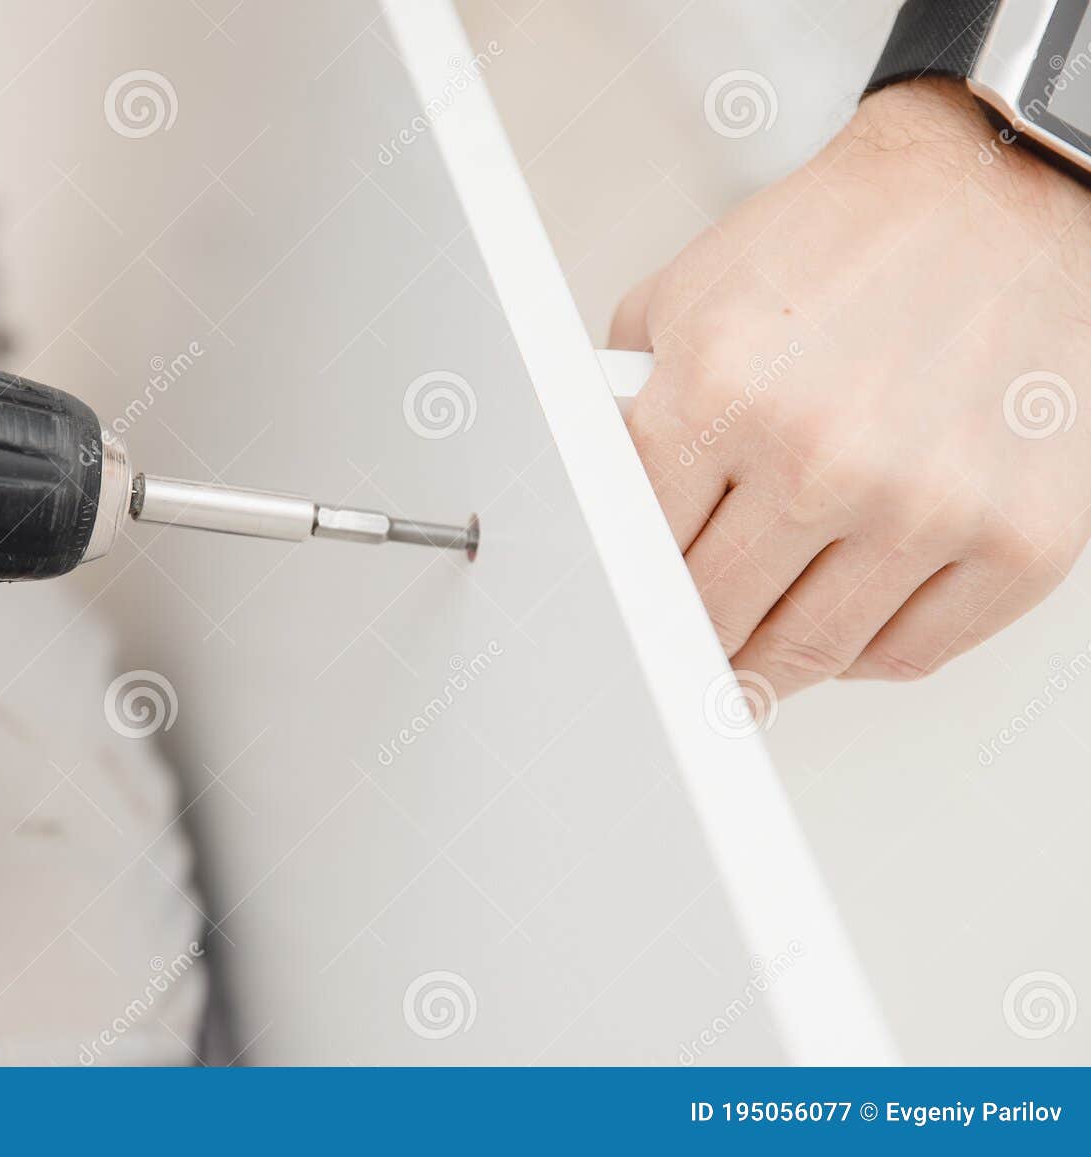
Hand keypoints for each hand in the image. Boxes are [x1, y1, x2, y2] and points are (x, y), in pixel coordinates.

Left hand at [612, 79, 1090, 702]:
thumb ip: (623, 402)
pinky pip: (908, 654)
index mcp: (723, 392)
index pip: (633, 547)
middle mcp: (823, 456)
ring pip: (805, 653)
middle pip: (711, 614)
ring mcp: (924, 507)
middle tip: (682, 635)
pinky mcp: (1017, 540)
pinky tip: (840, 619)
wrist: (997, 200)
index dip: (624, 581)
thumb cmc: (846, 246)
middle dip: (687, 629)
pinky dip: (861, 655)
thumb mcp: (687, 298)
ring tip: (752, 641)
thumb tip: (590, 494)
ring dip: (765, 661)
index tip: (625, 604)